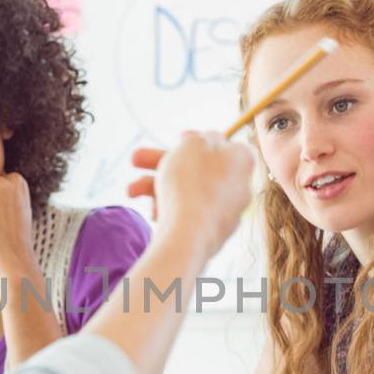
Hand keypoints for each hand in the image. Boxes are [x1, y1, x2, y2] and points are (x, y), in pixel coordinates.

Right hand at [128, 133, 252, 260]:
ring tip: (131, 191)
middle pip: (198, 168)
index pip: (223, 143)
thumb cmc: (191, 183)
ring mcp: (227, 211)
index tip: (177, 139)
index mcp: (242, 160)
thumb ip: (198, 138)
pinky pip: (189, 214)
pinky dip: (169, 209)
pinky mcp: (213, 232)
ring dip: (156, 187)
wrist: (189, 234)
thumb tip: (207, 140)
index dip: (198, 139)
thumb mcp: (192, 145)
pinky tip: (153, 213)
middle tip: (134, 161)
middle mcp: (240, 186)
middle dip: (162, 164)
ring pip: (189, 191)